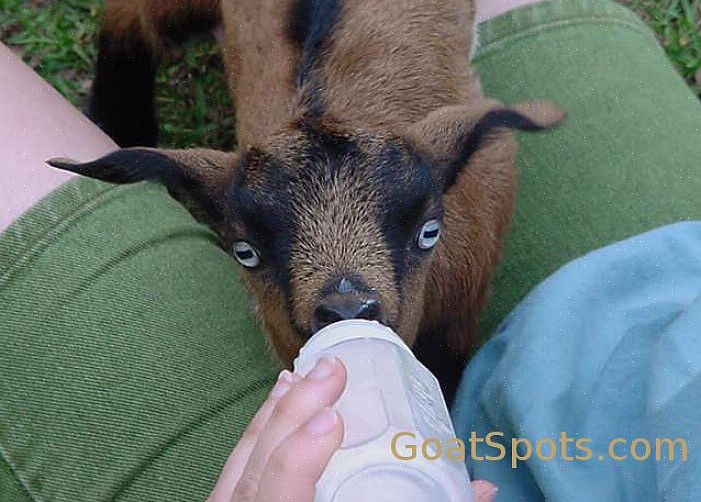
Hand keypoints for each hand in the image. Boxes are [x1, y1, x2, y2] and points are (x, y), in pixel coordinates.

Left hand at [207, 356, 497, 501]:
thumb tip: (480, 492)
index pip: (274, 498)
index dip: (296, 460)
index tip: (332, 418)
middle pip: (257, 468)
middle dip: (293, 413)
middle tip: (331, 370)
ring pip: (242, 459)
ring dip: (275, 412)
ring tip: (303, 373)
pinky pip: (238, 463)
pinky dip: (259, 427)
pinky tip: (276, 401)